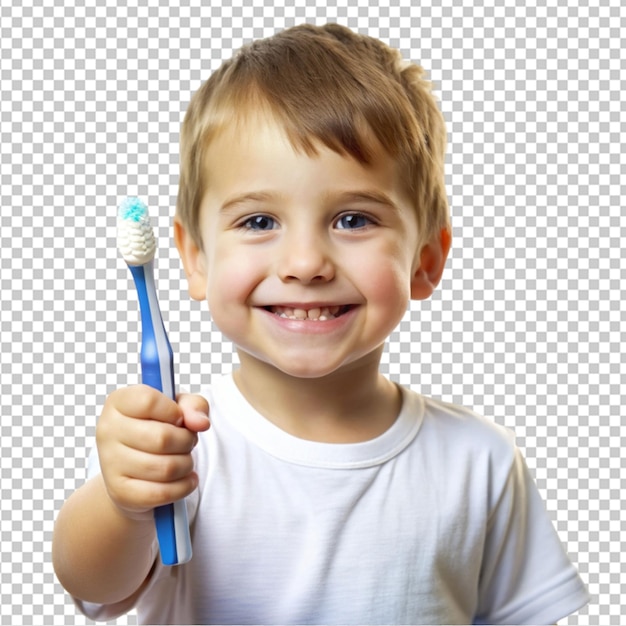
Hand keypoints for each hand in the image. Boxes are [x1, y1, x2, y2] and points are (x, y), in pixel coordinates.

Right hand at [96, 385, 210, 519]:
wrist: (133, 471)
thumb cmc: (157, 430)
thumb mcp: (178, 409)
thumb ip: (194, 406)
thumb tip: (201, 423)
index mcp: (119, 402)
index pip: (149, 401)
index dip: (174, 412)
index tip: (179, 419)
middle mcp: (108, 430)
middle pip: (162, 438)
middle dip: (187, 441)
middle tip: (188, 442)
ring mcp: (110, 463)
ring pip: (166, 468)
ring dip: (187, 464)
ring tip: (185, 460)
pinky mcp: (120, 491)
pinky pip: (162, 493)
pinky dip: (184, 486)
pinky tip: (187, 479)